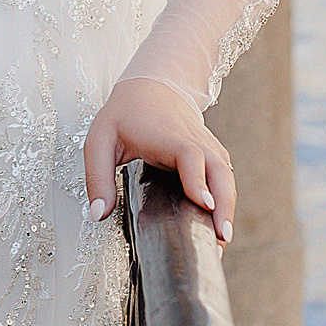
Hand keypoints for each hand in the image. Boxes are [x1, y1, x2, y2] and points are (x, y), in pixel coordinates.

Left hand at [81, 76, 233, 243]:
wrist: (152, 84)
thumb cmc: (126, 113)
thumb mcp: (99, 141)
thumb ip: (97, 177)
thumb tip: (99, 213)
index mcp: (165, 135)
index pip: (189, 155)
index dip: (197, 179)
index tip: (203, 204)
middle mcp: (192, 139)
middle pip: (218, 169)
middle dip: (223, 203)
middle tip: (221, 237)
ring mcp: (206, 146)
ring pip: (226, 175)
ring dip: (228, 207)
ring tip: (221, 241)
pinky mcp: (211, 153)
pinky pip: (224, 177)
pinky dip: (227, 200)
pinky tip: (220, 225)